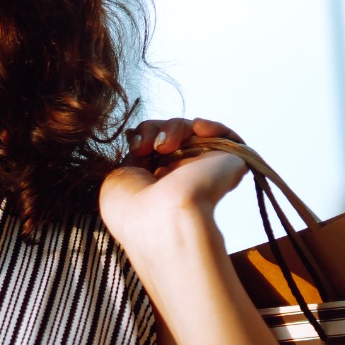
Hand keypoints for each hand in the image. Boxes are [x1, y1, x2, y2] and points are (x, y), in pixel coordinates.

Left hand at [98, 117, 246, 256]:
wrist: (163, 219)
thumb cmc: (133, 209)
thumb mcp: (116, 181)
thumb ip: (130, 161)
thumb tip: (142, 146)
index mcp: (154, 181)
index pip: (152, 145)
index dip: (143, 136)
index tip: (136, 147)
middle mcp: (179, 175)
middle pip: (169, 133)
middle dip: (154, 129)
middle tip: (147, 147)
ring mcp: (204, 169)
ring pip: (192, 130)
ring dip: (175, 127)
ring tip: (166, 145)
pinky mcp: (228, 163)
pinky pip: (224, 135)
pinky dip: (212, 126)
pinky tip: (199, 128)